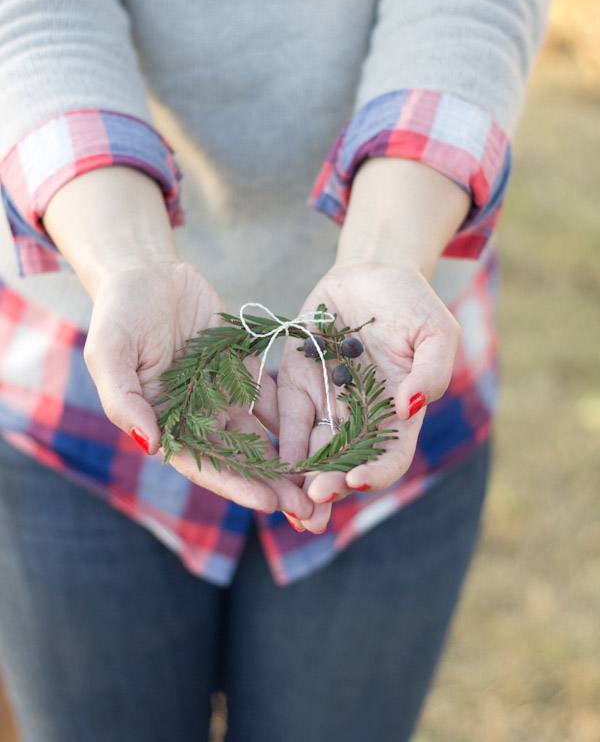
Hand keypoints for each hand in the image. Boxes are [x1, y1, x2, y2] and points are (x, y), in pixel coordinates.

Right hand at [43, 166, 312, 517]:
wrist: (147, 274)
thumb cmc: (118, 315)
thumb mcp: (109, 353)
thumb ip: (124, 400)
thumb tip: (150, 445)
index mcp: (166, 421)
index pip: (202, 463)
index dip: (235, 486)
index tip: (267, 504)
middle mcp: (198, 416)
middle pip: (239, 460)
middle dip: (272, 486)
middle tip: (308, 510)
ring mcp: (224, 395)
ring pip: (262, 437)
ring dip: (290, 462)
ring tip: (322, 482)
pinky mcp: (246, 371)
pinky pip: (275, 399)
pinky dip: (298, 420)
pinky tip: (325, 436)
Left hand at [277, 262, 460, 531]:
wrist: (371, 274)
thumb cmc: (411, 305)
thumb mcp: (436, 332)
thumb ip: (431, 370)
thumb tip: (410, 406)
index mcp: (398, 414)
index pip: (390, 456)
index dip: (376, 473)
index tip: (356, 480)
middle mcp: (361, 417)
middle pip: (346, 464)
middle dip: (329, 488)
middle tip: (312, 506)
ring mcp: (327, 403)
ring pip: (314, 453)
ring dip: (301, 481)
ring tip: (288, 505)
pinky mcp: (297, 385)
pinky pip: (288, 420)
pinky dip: (281, 445)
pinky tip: (271, 467)